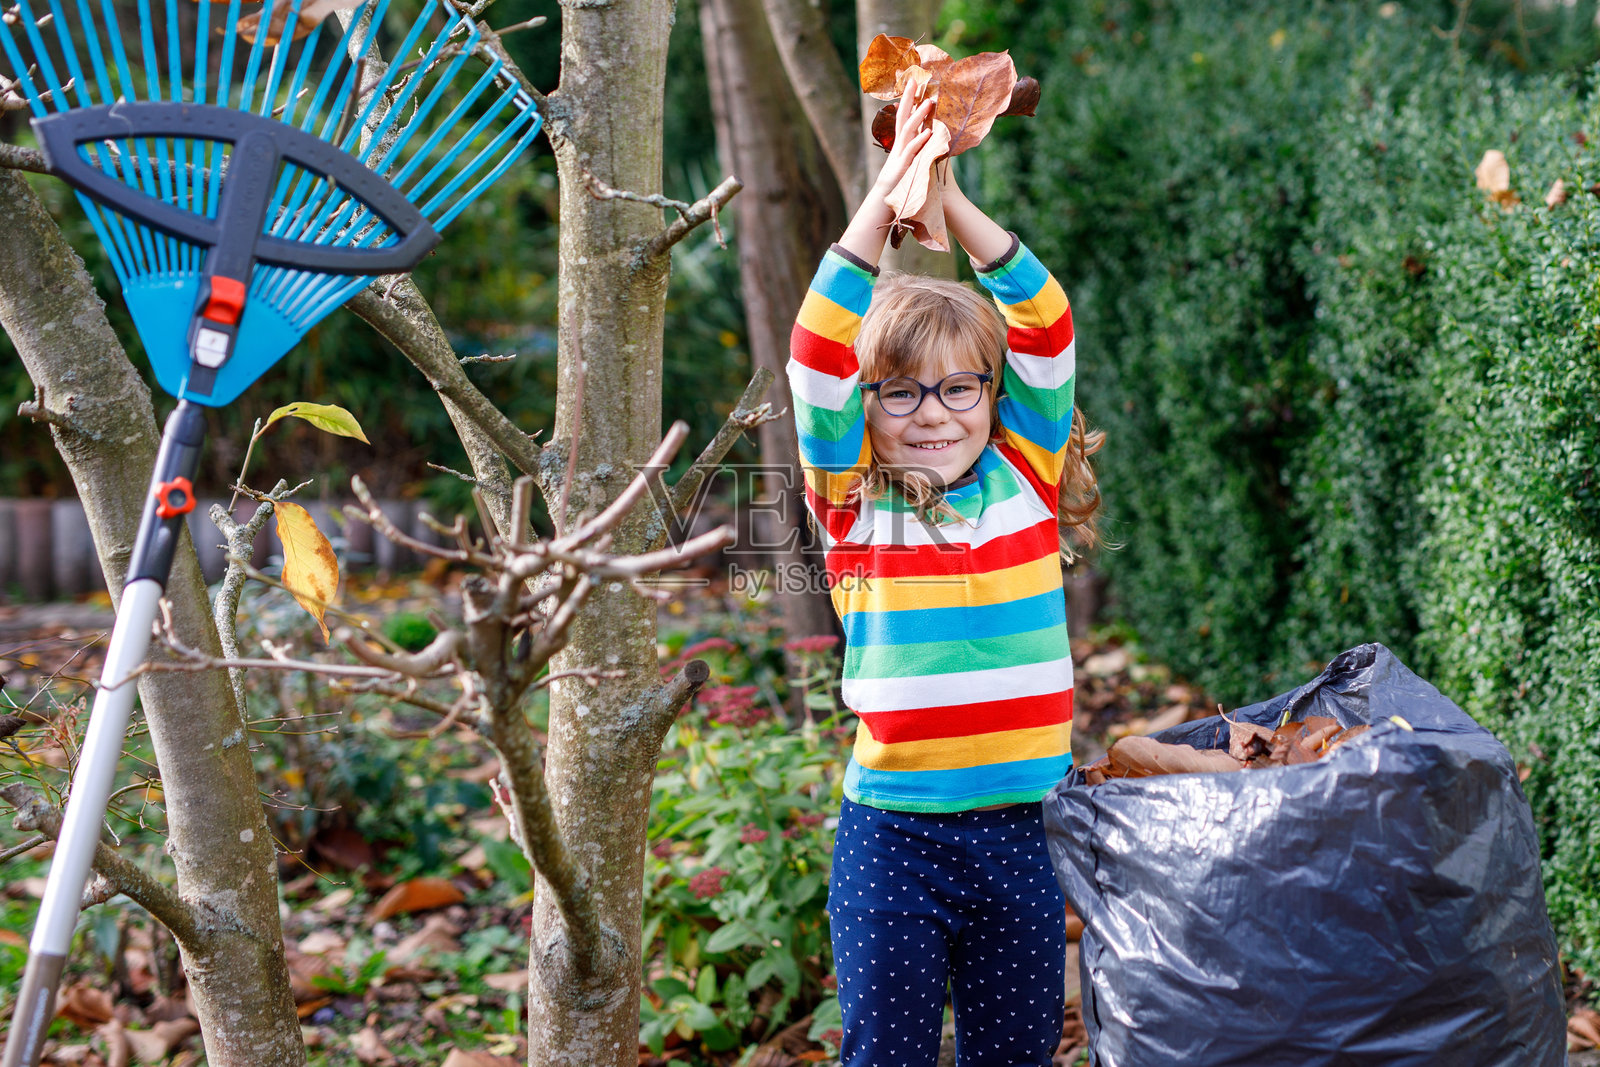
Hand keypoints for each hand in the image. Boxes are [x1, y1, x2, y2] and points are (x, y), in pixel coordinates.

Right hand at [868, 82, 936, 201]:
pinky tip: (928, 132)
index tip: (914, 81)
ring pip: (908, 130)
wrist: (887, 198)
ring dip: (918, 115)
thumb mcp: (909, 157)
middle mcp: (900, 143)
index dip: (908, 98)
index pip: (904, 114)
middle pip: (903, 116)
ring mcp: (901, 153)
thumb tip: (928, 131)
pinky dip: (919, 141)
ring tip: (929, 102)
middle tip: (916, 80)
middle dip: (909, 97)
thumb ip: (916, 144)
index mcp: (902, 140)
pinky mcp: (904, 166)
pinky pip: (912, 151)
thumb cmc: (901, 177)